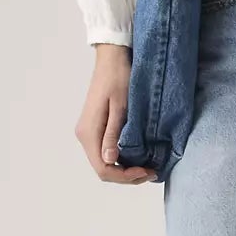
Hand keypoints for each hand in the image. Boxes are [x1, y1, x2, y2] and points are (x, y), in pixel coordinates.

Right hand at [77, 44, 158, 183]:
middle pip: (103, 168)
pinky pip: (106, 150)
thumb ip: (114, 134)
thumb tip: (110, 161)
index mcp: (89, 132)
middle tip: (151, 170)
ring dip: (124, 168)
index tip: (146, 171)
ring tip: (147, 164)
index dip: (125, 176)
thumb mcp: (121, 107)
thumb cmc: (119, 78)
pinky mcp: (95, 127)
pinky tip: (137, 154)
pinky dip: (121, 158)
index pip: (103, 168)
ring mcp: (88, 131)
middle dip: (126, 175)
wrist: (112, 58)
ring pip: (104, 161)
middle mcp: (85, 135)